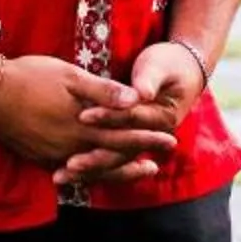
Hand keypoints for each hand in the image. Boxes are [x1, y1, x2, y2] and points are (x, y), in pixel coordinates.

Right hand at [0, 54, 178, 184]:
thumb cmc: (31, 76)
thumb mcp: (70, 75)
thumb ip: (104, 90)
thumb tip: (136, 100)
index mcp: (82, 124)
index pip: (124, 135)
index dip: (148, 138)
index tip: (171, 139)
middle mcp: (71, 146)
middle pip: (113, 155)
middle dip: (140, 155)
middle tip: (163, 157)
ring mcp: (54, 155)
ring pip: (94, 169)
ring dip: (119, 169)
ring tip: (139, 170)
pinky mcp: (39, 158)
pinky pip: (70, 173)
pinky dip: (89, 174)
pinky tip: (96, 173)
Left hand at [67, 40, 207, 183]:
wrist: (179, 72)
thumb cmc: (167, 64)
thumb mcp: (159, 67)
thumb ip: (148, 79)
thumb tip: (141, 93)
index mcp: (162, 117)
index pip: (131, 120)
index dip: (108, 118)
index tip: (83, 117)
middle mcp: (152, 136)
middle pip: (120, 150)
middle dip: (94, 158)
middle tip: (69, 165)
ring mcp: (139, 142)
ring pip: (112, 160)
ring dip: (88, 170)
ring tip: (61, 177)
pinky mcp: (127, 142)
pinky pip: (106, 159)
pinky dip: (87, 168)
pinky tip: (62, 174)